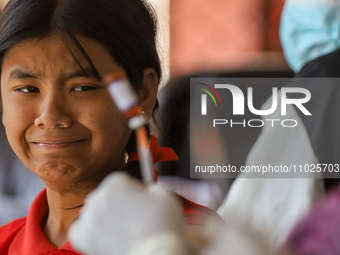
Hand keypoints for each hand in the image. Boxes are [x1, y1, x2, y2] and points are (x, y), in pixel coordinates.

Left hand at [69, 172, 191, 254]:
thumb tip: (149, 191)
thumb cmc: (161, 226)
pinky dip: (90, 231)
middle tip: (132, 216)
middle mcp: (98, 196)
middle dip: (117, 203)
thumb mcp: (164, 195)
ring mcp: (89, 217)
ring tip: (122, 229)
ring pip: (94, 211)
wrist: (155, 253)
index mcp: (116, 182)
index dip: (133, 192)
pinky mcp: (82, 237)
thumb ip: (152, 188)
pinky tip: (105, 235)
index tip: (140, 201)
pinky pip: (80, 229)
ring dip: (105, 217)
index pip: (122, 182)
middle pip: (106, 195)